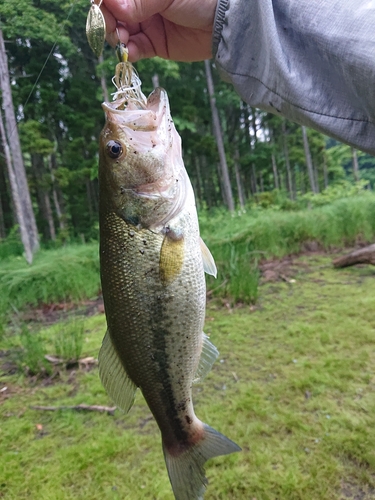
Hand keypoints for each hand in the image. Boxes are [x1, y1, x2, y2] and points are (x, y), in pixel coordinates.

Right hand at [101, 0, 216, 61]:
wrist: (224, 23)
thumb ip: (139, 1)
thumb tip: (111, 6)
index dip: (103, 2)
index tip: (101, 8)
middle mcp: (141, 3)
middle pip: (112, 12)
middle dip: (107, 21)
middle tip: (112, 28)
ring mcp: (147, 23)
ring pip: (120, 31)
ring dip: (116, 37)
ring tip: (122, 40)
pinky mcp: (155, 44)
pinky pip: (135, 49)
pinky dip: (129, 52)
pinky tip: (130, 50)